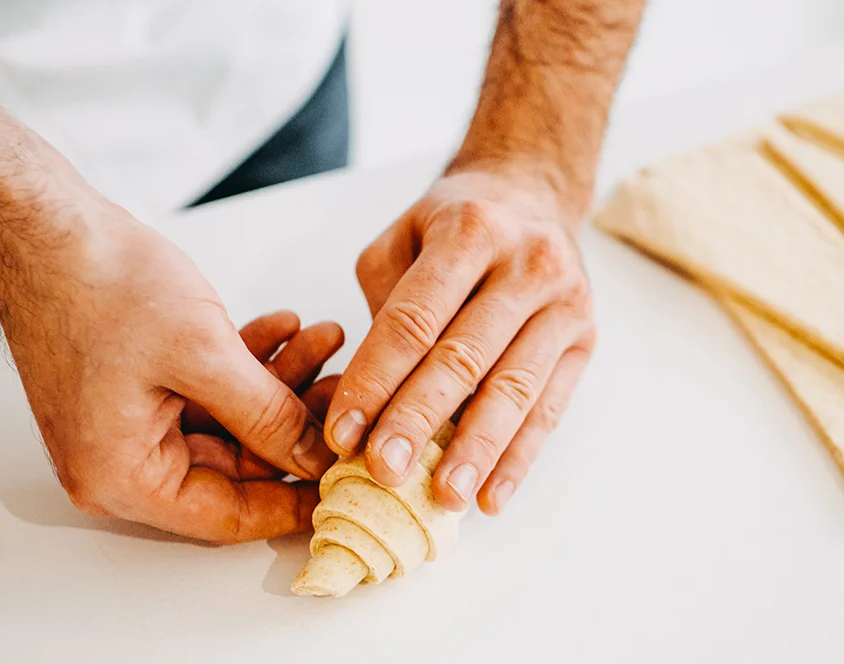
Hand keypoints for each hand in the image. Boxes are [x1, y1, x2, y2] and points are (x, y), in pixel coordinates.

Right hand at [0, 205, 342, 542]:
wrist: (45, 225)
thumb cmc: (99, 286)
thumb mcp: (203, 356)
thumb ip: (267, 416)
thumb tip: (315, 457)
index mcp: (123, 476)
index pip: (226, 516)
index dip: (291, 500)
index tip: (342, 481)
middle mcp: (122, 460)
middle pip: (233, 464)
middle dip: (294, 422)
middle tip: (344, 391)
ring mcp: (128, 421)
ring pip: (229, 420)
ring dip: (279, 381)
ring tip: (325, 340)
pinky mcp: (138, 386)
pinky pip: (207, 390)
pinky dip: (248, 361)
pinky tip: (286, 327)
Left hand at [325, 170, 594, 514]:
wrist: (534, 195)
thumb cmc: (456, 223)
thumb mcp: (403, 237)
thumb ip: (385, 306)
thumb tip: (373, 396)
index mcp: (471, 231)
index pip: (414, 320)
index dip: (375, 380)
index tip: (342, 434)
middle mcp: (527, 265)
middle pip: (464, 357)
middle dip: (419, 420)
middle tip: (384, 472)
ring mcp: (565, 305)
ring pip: (514, 390)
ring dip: (475, 451)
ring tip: (443, 498)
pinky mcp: (585, 341)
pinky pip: (550, 409)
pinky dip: (520, 458)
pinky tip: (491, 497)